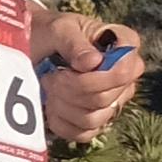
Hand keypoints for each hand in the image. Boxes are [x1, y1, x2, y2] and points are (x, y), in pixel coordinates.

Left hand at [37, 10, 147, 141]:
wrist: (35, 48)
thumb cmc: (51, 33)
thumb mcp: (59, 28)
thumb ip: (75, 42)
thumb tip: (93, 62)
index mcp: (125, 46)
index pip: (125, 71)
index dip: (95, 76)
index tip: (71, 66)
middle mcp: (126, 75)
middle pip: (105, 98)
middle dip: (71, 89)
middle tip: (51, 75)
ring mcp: (114, 99)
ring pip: (94, 118)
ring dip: (63, 105)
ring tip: (49, 87)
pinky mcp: (98, 120)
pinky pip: (84, 134)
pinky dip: (61, 122)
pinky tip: (50, 106)